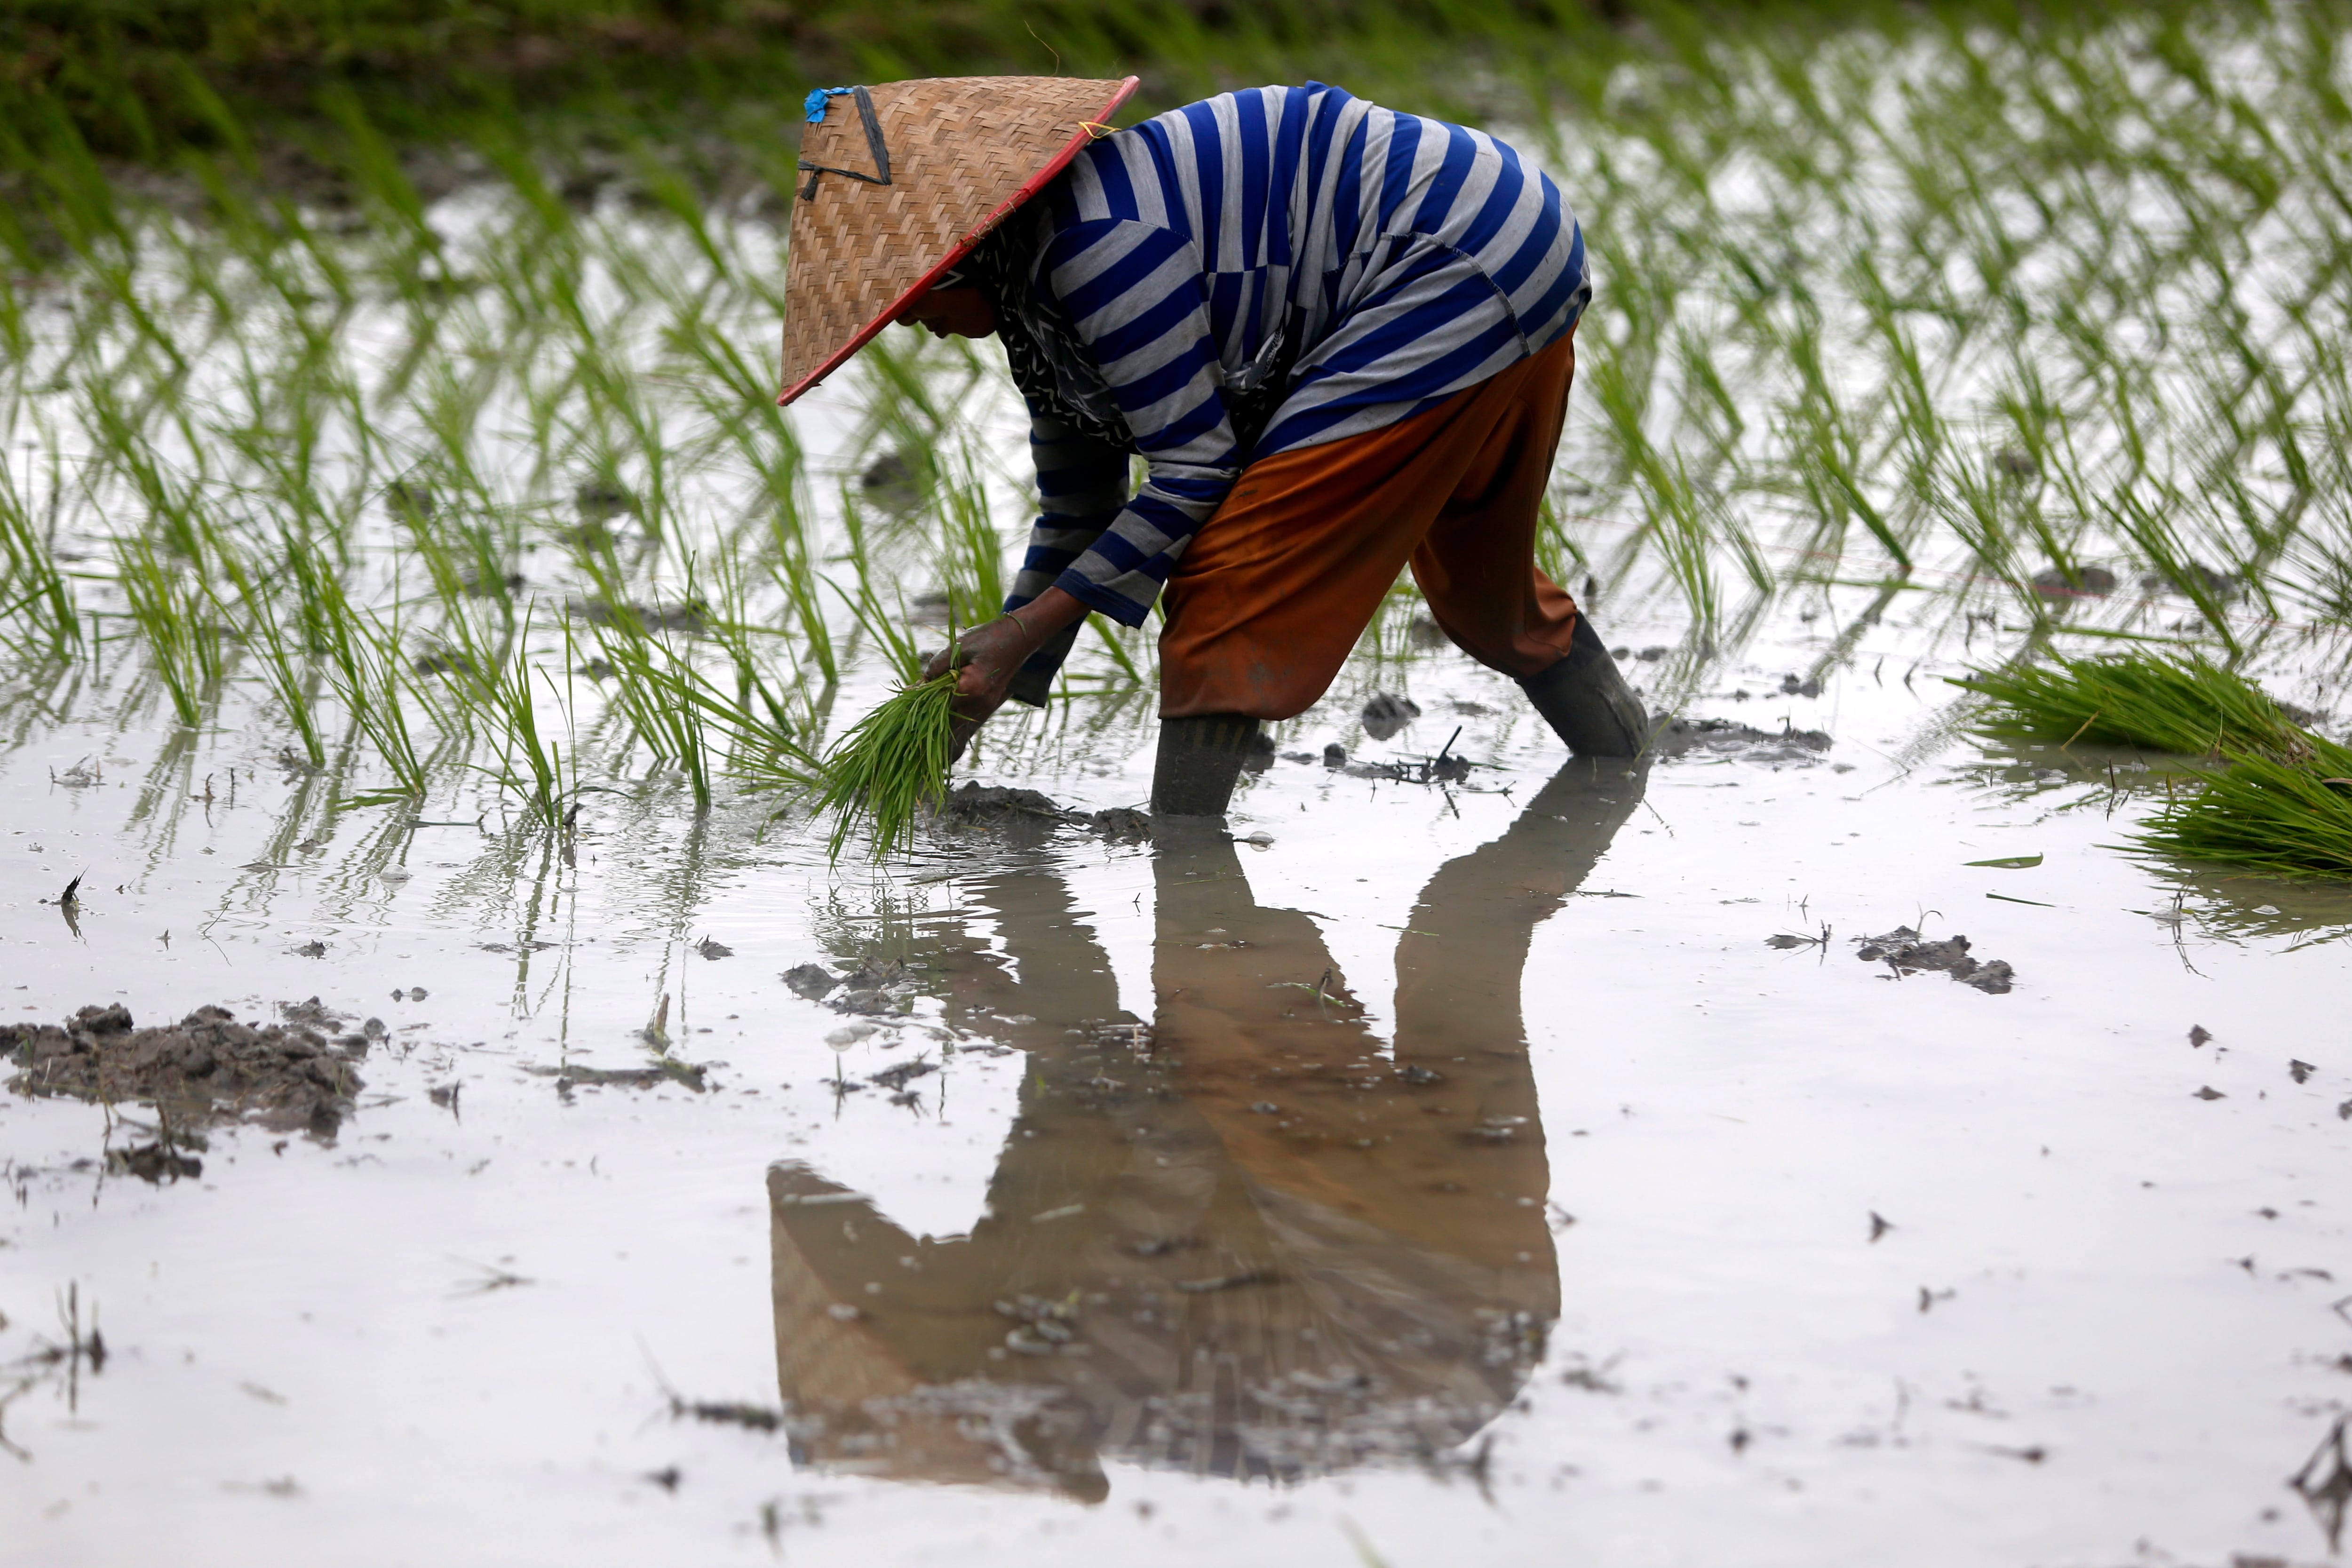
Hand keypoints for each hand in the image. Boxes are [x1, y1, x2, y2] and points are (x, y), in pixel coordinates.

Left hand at [920, 587, 1086, 761]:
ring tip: (923, 698)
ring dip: (939, 709)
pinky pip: (966, 711)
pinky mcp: (989, 703)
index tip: (904, 694)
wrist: (1021, 637)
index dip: (919, 698)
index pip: (937, 701)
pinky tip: (942, 697)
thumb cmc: (990, 637)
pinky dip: (952, 707)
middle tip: (909, 699)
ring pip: (955, 716)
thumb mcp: (960, 647)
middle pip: (945, 713)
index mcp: (972, 689)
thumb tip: (920, 682)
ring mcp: (987, 706)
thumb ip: (938, 666)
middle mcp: (980, 703)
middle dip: (927, 707)